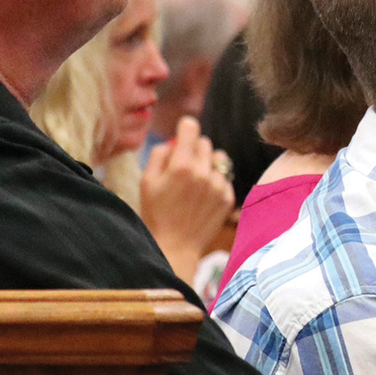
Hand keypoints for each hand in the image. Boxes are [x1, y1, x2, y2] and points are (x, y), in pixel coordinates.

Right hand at [141, 117, 235, 281]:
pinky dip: (216, 182)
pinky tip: (203, 197)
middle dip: (193, 149)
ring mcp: (219, 186)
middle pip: (205, 142)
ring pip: (219, 158)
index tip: (182, 133)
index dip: (185, 128)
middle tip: (183, 167)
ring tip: (196, 181)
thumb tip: (173, 141)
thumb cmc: (156, 214)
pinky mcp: (228, 197)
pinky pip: (225, 177)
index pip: (191, 127)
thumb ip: (160, 154)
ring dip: (208, 164)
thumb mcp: (147, 182)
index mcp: (181, 166)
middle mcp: (203, 173)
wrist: (174, 247)